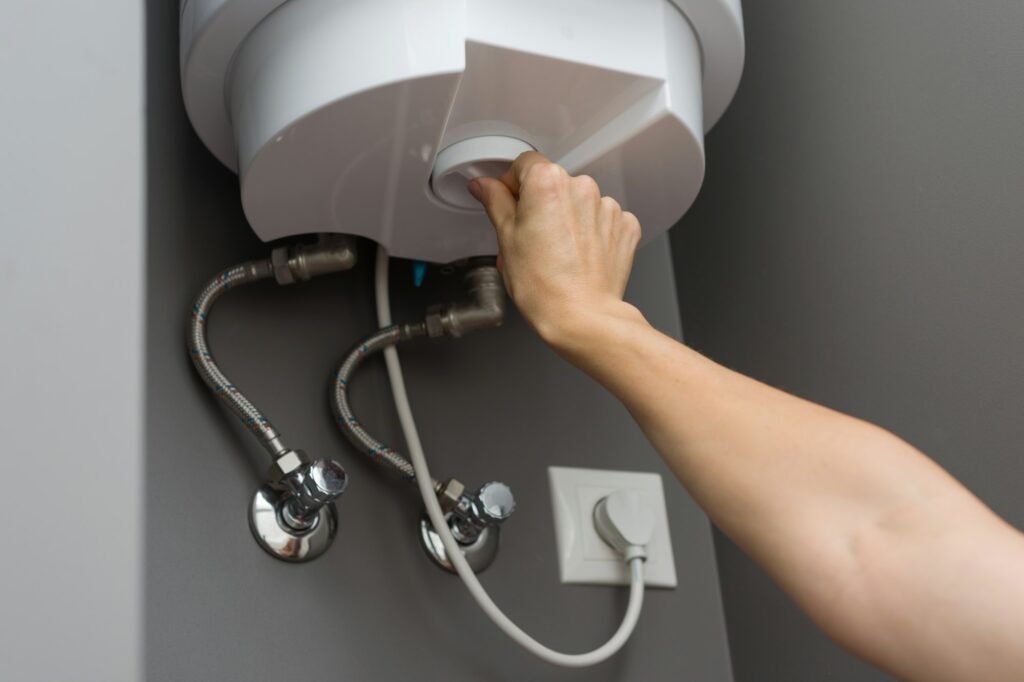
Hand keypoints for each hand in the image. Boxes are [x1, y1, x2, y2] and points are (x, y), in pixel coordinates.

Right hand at [468, 152, 643, 347]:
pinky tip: (580, 256)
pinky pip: (603, 219)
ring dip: (569, 218)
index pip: (525, 164)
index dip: (512, 184)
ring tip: (559, 253)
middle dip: (542, 204)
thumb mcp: (506, 239)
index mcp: (547, 183)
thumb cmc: (542, 285)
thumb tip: (484, 185)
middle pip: (554, 184)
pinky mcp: (625, 226)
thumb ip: (495, 202)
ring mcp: (607, 207)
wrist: (582, 317)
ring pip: (579, 202)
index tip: (509, 204)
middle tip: (532, 238)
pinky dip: (592, 232)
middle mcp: (581, 187)